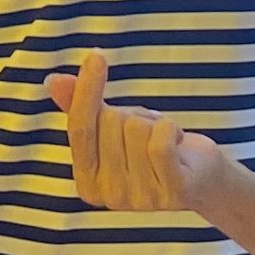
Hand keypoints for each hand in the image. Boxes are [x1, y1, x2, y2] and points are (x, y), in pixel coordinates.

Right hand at [46, 49, 231, 216]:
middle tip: (145, 132)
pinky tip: (175, 139)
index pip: (78, 128)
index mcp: (86, 182)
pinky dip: (170, 128)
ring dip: (154, 124)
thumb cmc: (150, 146)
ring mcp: (141, 199)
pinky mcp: (173, 193)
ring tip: (163, 140)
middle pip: (109, 124)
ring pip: (136, 129)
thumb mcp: (112, 124)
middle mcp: (109, 196)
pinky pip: (160, 142)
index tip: (96, 55)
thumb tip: (53, 81)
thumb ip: (82, 106)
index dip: (87, 89)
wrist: (201, 173)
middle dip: (130, 115)